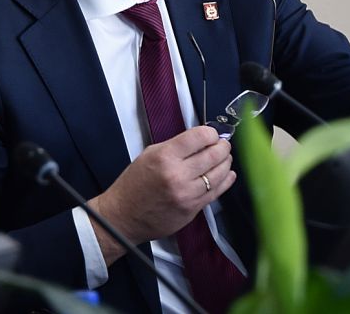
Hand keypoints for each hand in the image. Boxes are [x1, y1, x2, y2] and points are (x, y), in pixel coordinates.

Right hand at [87, 126, 235, 264]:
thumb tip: (201, 139)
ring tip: (225, 158)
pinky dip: (226, 180)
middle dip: (223, 146)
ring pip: (219, 173)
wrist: (122, 217)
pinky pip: (217, 192)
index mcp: (165, 157)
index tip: (213, 133)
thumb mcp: (149, 155)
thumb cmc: (134, 185)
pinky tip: (227, 174)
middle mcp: (177, 175)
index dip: (211, 133)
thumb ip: (176, 146)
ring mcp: (187, 194)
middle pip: (214, 154)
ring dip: (226, 162)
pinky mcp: (192, 209)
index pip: (199, 137)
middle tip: (223, 144)